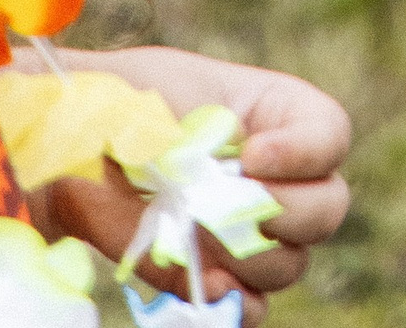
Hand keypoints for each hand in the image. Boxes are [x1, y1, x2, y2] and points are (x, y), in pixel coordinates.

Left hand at [32, 46, 351, 319]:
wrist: (73, 158)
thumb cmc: (120, 106)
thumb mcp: (163, 97)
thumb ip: (200, 134)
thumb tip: (227, 187)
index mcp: (278, 115)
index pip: (331, 135)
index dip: (304, 152)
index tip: (249, 156)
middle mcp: (279, 176)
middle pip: (329, 207)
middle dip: (286, 212)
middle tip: (228, 205)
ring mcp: (252, 232)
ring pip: (291, 262)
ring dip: (247, 256)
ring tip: (193, 234)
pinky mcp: (220, 277)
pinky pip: (254, 307)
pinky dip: (235, 303)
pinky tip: (205, 282)